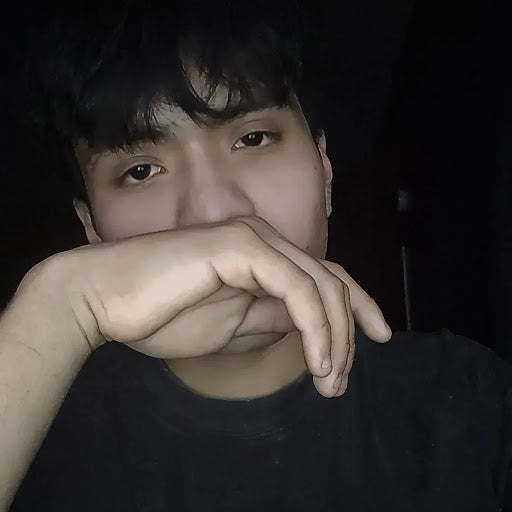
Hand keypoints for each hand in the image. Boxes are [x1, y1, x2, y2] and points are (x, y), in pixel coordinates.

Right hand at [57, 216, 390, 397]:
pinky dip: (314, 325)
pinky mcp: (240, 247)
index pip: (323, 278)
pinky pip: (296, 288)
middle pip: (331, 283)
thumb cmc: (161, 315)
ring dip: (335, 336)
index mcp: (262, 256)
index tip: (377, 340)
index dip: (357, 308)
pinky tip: (318, 360)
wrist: (105, 300)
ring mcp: (253, 238)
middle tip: (340, 382)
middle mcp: (264, 239)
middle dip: (348, 334)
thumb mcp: (233, 328)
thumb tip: (310, 326)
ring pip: (321, 285)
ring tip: (331, 380)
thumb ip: (273, 320)